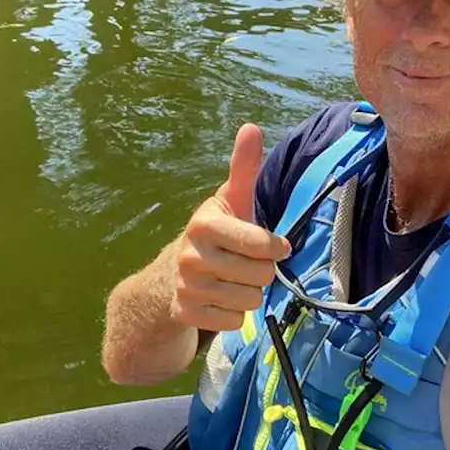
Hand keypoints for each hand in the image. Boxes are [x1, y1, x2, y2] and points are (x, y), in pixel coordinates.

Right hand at [171, 123, 291, 331]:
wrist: (174, 272)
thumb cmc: (219, 231)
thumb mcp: (231, 200)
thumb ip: (243, 167)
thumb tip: (250, 127)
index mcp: (204, 223)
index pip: (262, 245)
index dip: (275, 247)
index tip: (274, 245)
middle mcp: (190, 255)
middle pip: (261, 276)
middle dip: (262, 272)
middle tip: (246, 263)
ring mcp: (185, 287)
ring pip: (249, 301)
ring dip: (249, 293)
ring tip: (233, 279)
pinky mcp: (185, 314)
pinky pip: (234, 322)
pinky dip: (233, 314)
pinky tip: (220, 299)